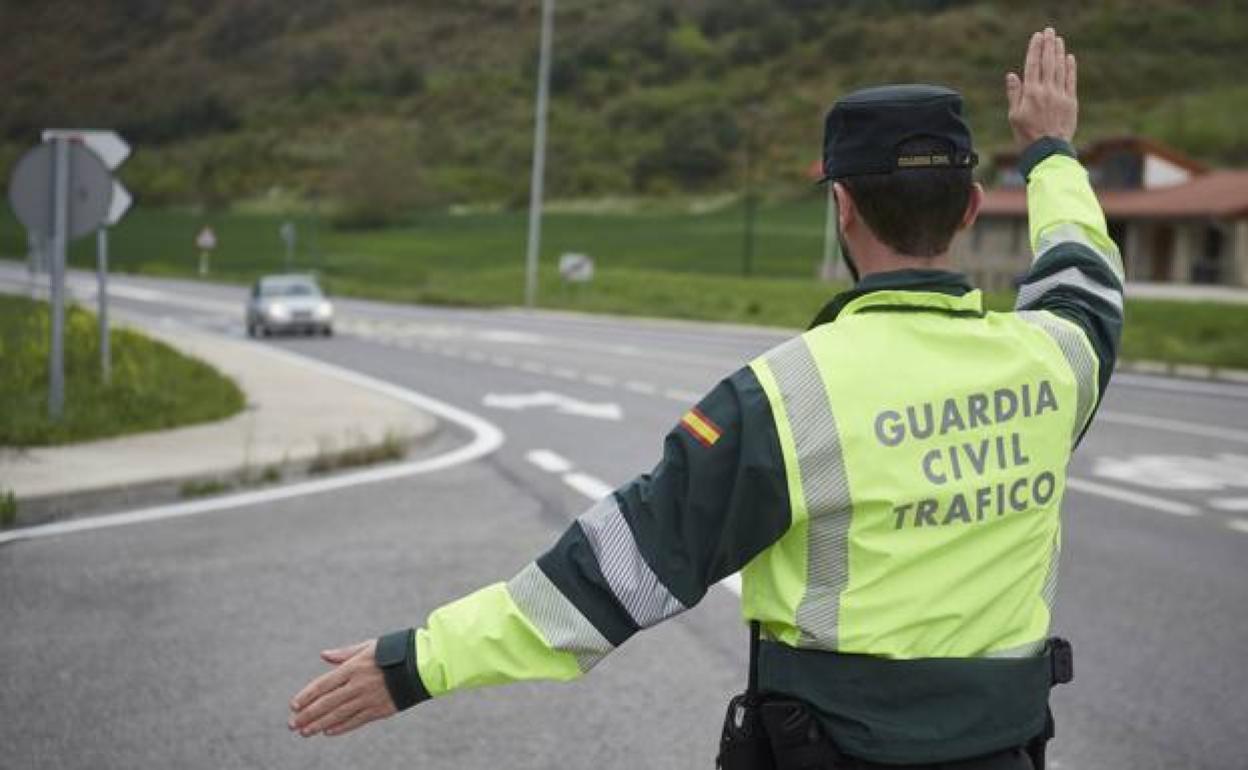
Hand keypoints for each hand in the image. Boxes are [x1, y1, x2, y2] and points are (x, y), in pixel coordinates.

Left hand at [288, 640, 397, 737]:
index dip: (307, 696)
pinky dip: (341, 727)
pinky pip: (356, 721)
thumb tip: (323, 655)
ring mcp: (369, 699)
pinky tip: (328, 732)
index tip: (294, 706)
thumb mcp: (369, 646)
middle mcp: (358, 684)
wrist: (423, 664)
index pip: (323, 684)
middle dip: (308, 715)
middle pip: (327, 703)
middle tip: (292, 725)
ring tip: (305, 732)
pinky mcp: (380, 710)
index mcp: (354, 667)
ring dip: (319, 725)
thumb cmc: (395, 651)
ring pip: (339, 715)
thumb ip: (344, 654)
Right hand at [1006, 27, 1077, 149]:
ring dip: (1059, 52)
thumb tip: (1012, 75)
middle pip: (1048, 62)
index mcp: (1031, 93)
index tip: (1036, 36)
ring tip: (1058, 40)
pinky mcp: (1071, 102)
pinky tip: (1069, 58)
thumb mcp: (1014, 116)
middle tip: (1049, 31)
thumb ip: (1014, 94)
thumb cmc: (1026, 135)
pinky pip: (1071, 80)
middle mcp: (1046, 91)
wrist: (1047, 151)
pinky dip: (1070, 68)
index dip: (1035, 49)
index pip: (1033, 65)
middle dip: (1048, 45)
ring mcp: (1060, 96)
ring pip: (1060, 69)